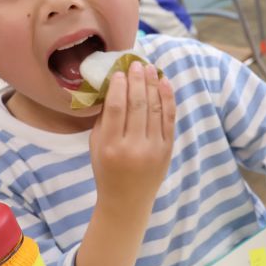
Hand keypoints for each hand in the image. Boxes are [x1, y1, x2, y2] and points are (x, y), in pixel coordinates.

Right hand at [89, 62, 175, 215]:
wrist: (127, 201)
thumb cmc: (107, 170)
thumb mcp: (96, 146)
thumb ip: (104, 119)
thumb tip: (114, 87)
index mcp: (110, 146)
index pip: (116, 109)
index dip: (119, 86)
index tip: (119, 72)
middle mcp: (133, 147)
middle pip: (138, 105)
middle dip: (137, 81)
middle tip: (136, 64)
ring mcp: (153, 148)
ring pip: (155, 109)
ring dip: (153, 85)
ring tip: (150, 68)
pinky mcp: (167, 149)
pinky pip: (169, 118)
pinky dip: (168, 98)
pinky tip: (164, 83)